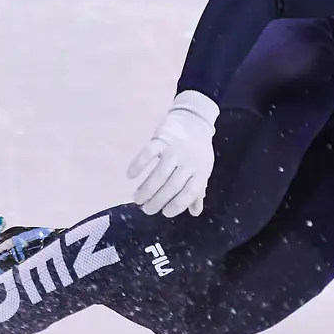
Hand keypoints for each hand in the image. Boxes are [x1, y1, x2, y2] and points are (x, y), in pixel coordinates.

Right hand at [127, 90, 218, 217]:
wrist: (194, 120)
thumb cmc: (198, 150)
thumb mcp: (202, 169)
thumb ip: (198, 191)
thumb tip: (195, 212)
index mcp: (202, 171)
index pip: (190, 193)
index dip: (177, 206)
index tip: (164, 213)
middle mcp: (189, 161)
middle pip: (171, 186)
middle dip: (157, 201)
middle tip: (146, 209)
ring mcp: (175, 150)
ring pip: (159, 174)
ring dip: (146, 190)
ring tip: (137, 199)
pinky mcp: (162, 138)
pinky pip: (148, 153)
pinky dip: (138, 165)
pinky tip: (130, 176)